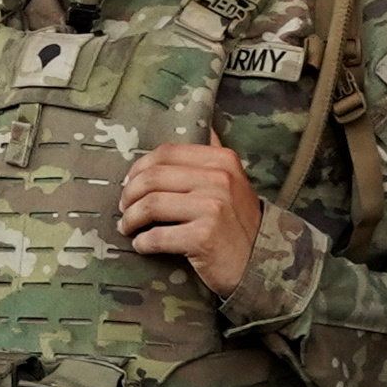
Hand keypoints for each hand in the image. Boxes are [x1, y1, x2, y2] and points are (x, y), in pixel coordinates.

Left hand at [118, 142, 267, 297]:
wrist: (262, 262)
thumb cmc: (238, 222)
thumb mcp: (233, 180)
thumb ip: (214, 155)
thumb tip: (204, 124)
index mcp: (221, 160)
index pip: (165, 153)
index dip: (138, 169)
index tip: (129, 184)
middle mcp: (219, 179)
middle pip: (152, 177)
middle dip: (129, 195)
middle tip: (124, 209)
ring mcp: (212, 208)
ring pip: (151, 205)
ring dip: (131, 219)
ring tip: (127, 227)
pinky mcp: (204, 237)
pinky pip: (158, 236)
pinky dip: (143, 242)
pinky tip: (141, 245)